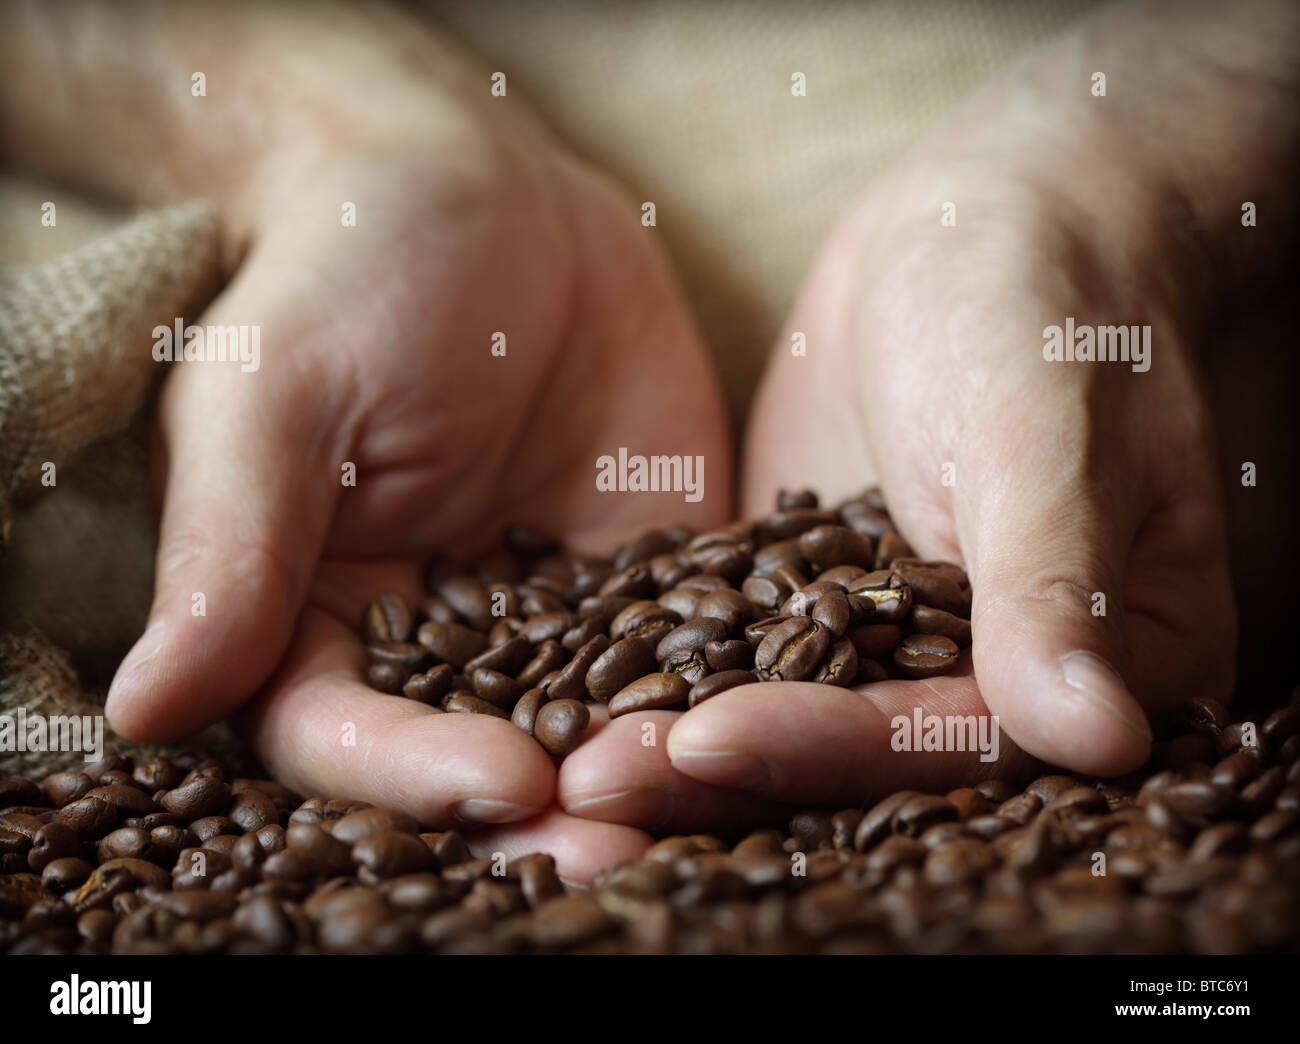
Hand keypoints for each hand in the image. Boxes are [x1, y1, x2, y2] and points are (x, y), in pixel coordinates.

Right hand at [34, 7, 735, 876]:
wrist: (475, 193)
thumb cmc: (342, 279)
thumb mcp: (273, 403)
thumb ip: (230, 555)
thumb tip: (143, 709)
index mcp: (317, 624)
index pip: (351, 734)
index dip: (418, 774)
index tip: (504, 785)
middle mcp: (437, 645)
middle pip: (485, 756)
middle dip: (555, 811)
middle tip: (628, 852)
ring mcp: (554, 612)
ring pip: (601, 718)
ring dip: (657, 770)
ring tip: (720, 803)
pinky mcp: (650, 568)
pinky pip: (694, 640)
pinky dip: (736, 679)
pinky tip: (794, 713)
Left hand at [558, 0, 1296, 825]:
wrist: (974, 225)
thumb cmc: (1041, 309)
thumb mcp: (1042, 436)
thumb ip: (1052, 584)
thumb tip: (1097, 742)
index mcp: (1102, 665)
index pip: (949, 739)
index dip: (829, 748)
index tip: (707, 740)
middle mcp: (995, 680)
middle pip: (853, 756)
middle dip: (724, 768)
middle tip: (591, 781)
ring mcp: (895, 645)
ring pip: (786, 718)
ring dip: (676, 742)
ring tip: (564, 758)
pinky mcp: (815, 598)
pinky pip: (743, 652)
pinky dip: (668, 676)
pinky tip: (570, 691)